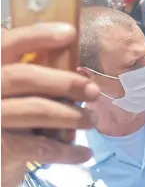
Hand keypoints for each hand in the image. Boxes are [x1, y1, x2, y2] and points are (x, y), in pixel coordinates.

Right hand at [2, 23, 99, 186]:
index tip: (70, 32)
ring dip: (72, 115)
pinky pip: (42, 146)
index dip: (37, 35)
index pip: (6, 44)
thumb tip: (72, 71)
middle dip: (65, 81)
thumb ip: (27, 82)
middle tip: (93, 91)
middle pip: (25, 76)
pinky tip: (84, 153)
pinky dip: (68, 151)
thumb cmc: (5, 126)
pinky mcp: (2, 148)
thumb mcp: (10, 96)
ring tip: (92, 120)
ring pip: (37, 110)